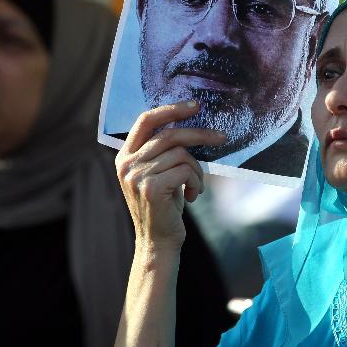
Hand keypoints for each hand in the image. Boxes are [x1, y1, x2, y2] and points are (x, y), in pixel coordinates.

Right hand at [115, 101, 225, 254]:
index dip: (170, 109)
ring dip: (197, 170)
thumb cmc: (164, 206)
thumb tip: (193, 125)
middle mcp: (127, 164)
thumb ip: (164, 151)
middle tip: (221, 137)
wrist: (158, 241)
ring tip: (196, 186)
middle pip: (169, 135)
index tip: (194, 105)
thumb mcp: (159, 173)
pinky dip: (196, 182)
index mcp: (125, 156)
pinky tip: (193, 196)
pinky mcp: (151, 188)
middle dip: (199, 134)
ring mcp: (137, 176)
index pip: (145, 120)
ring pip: (181, 155)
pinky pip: (186, 171)